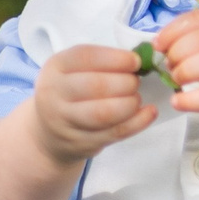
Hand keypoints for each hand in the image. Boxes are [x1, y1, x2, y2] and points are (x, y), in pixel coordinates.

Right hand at [30, 43, 155, 162]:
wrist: (48, 132)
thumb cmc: (71, 92)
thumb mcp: (75, 70)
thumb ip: (102, 63)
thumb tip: (142, 59)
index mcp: (56, 66)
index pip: (86, 57)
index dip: (115, 59)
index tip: (135, 61)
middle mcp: (54, 93)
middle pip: (96, 85)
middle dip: (125, 82)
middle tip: (136, 82)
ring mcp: (65, 121)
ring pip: (104, 113)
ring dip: (130, 104)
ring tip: (136, 99)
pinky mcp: (80, 142)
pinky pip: (114, 132)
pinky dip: (137, 122)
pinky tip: (149, 113)